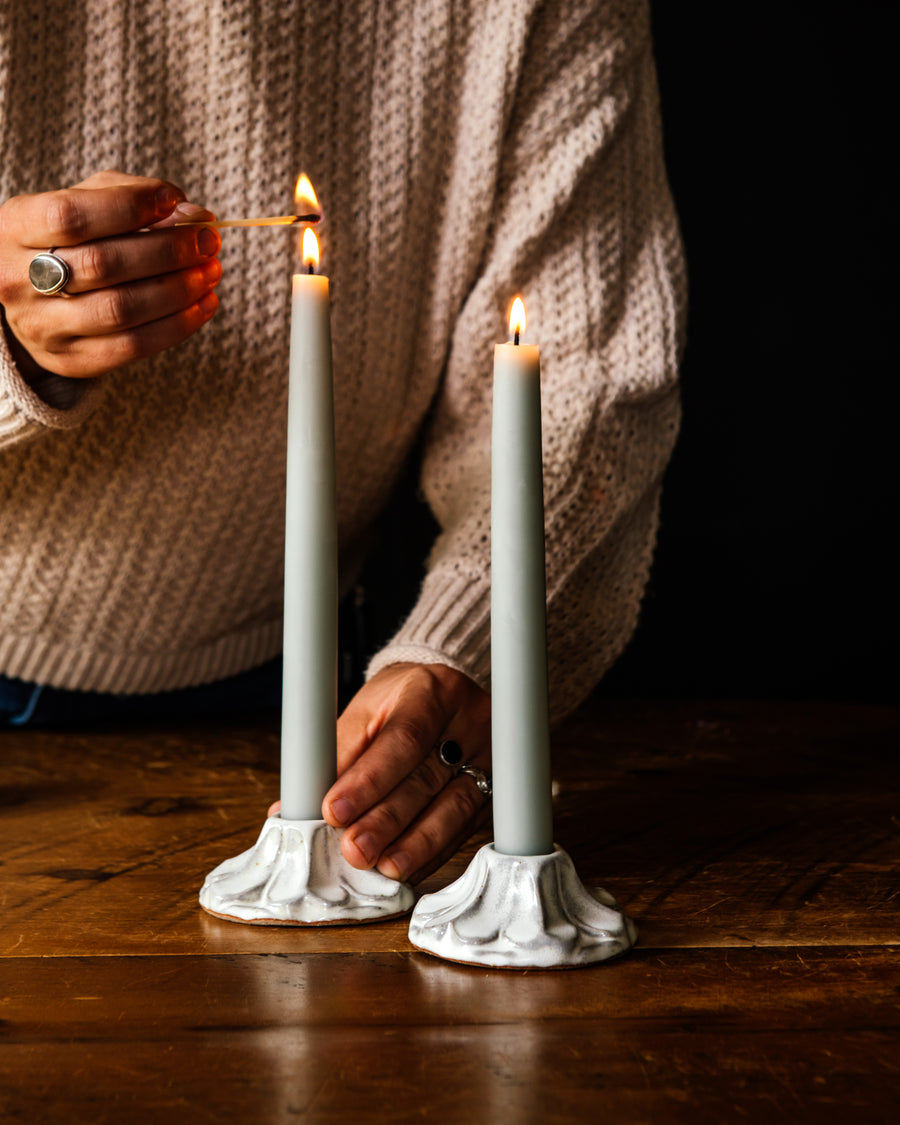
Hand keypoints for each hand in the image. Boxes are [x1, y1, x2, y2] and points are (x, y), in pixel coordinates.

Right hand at [0, 170, 221, 380]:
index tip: (172, 200)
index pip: (71, 216)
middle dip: (166, 251)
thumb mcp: (81, 203)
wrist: (29, 298)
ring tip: (211, 272)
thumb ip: (129, 195)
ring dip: (178, 290)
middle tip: (208, 241)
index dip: (127, 206)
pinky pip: (134, 347)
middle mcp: (19, 279)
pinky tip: (204, 305)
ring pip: (121, 309)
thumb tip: (194, 213)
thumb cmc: (65, 240)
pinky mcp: (72, 360)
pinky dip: (178, 325)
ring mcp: (43, 326)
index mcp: (14, 228)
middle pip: (103, 264)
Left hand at [269, 663, 491, 883]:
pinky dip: (434, 850)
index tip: (335, 811)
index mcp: (430, 691)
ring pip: (455, 806)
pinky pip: (465, 825)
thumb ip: (335, 757)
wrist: (442, 696)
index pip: (403, 739)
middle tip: (355, 849)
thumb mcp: (365, 713)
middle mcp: (469, 720)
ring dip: (416, 843)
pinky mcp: (496, 786)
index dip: (369, 780)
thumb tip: (297, 808)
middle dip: (388, 820)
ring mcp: (489, 755)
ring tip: (386, 867)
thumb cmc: (395, 705)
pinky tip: (410, 867)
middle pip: (428, 777)